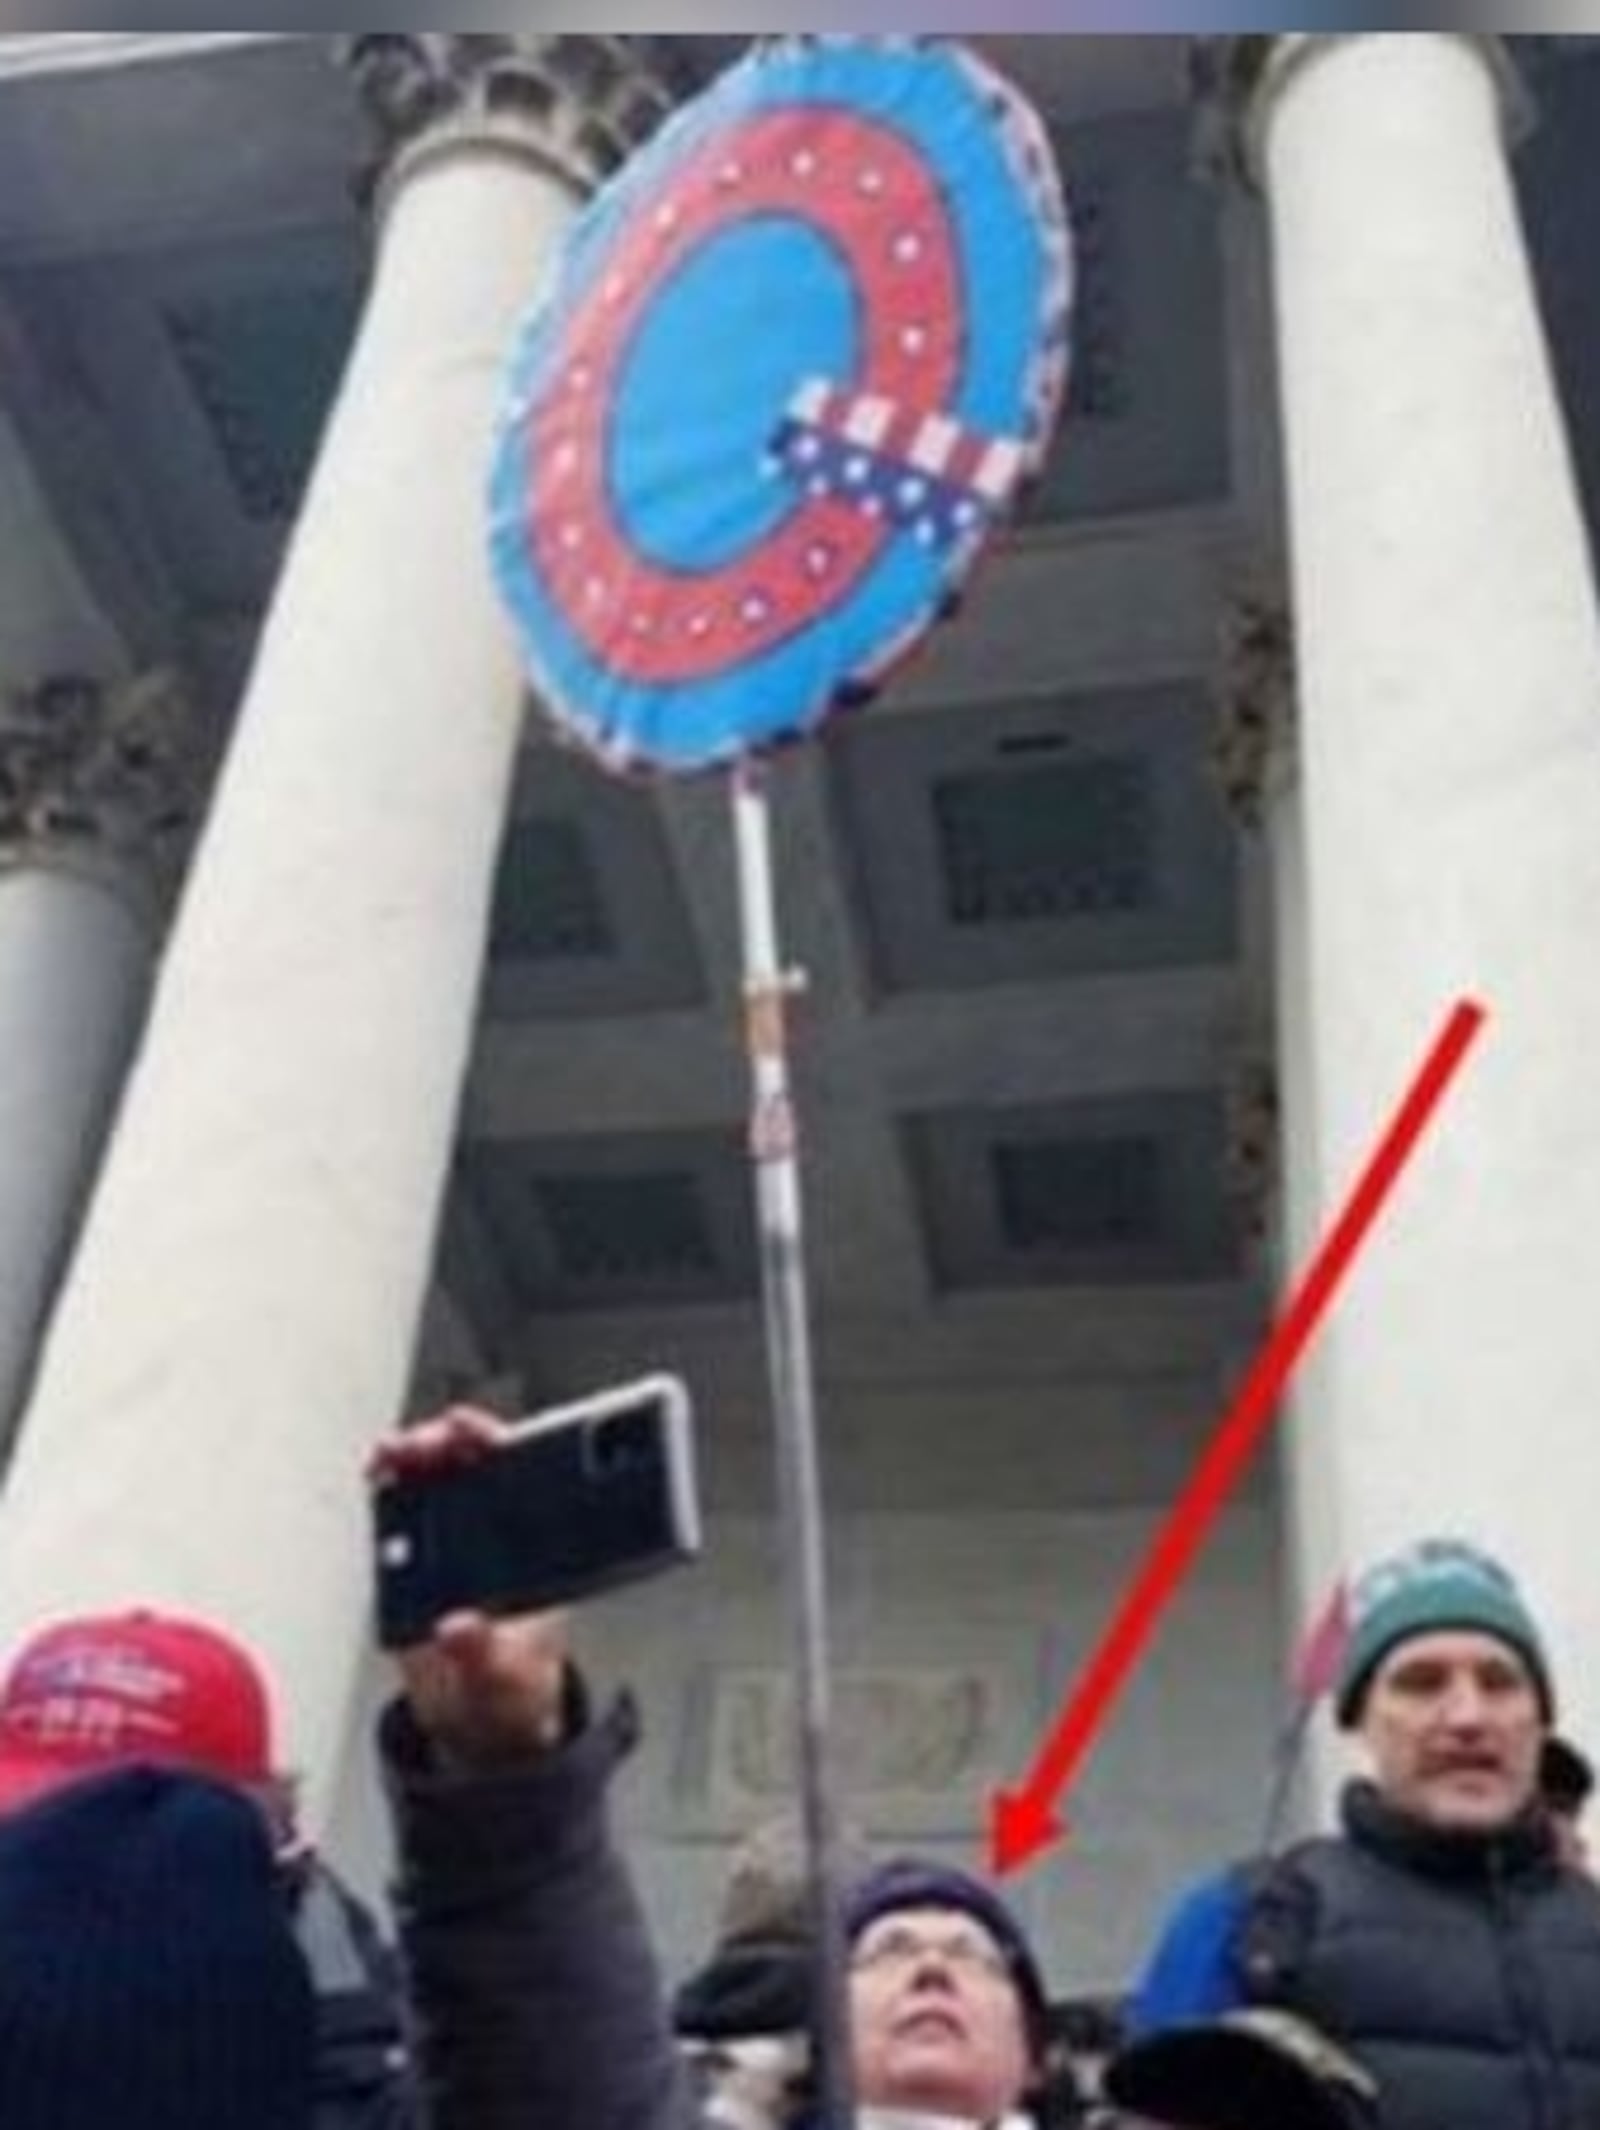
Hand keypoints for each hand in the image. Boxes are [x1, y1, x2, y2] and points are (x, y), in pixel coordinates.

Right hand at [370, 1406, 570, 1766]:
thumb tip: (458, 1628)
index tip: (474, 1432)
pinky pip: (403, 1514)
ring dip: (413, 1457)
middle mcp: (497, 1541)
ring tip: (390, 1454)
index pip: (523, 1479)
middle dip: (445, 1443)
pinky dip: (388, 1489)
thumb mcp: (504, 1681)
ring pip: (436, 1481)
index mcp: (535, 1556)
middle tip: (419, 1445)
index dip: (498, 1445)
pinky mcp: (417, 1566)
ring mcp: (455, 1548)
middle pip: (473, 1467)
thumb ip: (481, 1656)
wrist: (480, 1728)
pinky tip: (378, 1480)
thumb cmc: (513, 1695)